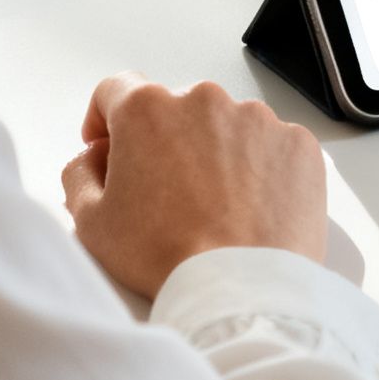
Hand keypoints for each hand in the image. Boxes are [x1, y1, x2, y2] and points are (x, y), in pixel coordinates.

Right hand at [61, 74, 327, 300]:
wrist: (241, 289)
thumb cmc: (165, 257)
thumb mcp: (91, 222)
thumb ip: (79, 174)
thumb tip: (93, 157)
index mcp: (147, 110)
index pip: (115, 89)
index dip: (105, 118)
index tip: (110, 145)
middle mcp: (204, 99)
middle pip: (175, 108)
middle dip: (165, 142)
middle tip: (166, 193)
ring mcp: (258, 118)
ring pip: (226, 125)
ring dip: (215, 153)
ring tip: (215, 207)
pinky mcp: (298, 143)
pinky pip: (271, 146)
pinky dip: (260, 169)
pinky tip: (250, 208)